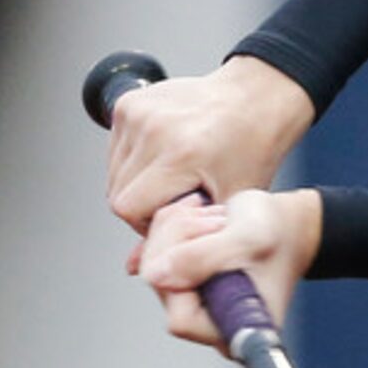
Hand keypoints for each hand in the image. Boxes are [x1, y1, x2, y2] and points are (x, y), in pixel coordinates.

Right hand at [105, 54, 315, 229]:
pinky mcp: (130, 101)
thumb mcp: (226, 203)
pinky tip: (165, 155)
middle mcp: (154, 127)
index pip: (127, 209)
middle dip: (141, 205)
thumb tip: (135, 268)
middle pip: (116, 191)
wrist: (254, 98)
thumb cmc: (250, 149)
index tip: (174, 215)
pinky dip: (134, 159)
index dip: (146, 222)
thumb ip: (179, 238)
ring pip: (113, 171)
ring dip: (136, 183)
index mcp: (182, 153)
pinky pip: (116, 148)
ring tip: (173, 175)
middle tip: (175, 198)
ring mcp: (139, 110)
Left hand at [137, 187, 322, 351]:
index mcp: (233, 330)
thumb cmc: (278, 235)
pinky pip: (156, 252)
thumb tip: (155, 276)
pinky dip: (173, 225)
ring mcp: (193, 303)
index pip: (182, 319)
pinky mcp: (182, 281)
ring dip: (177, 228)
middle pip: (162, 287)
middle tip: (215, 220)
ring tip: (215, 218)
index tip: (207, 242)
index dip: (183, 277)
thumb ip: (202, 258)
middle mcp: (209, 324)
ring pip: (154, 264)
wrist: (286, 224)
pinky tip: (201, 215)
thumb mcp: (247, 238)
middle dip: (179, 241)